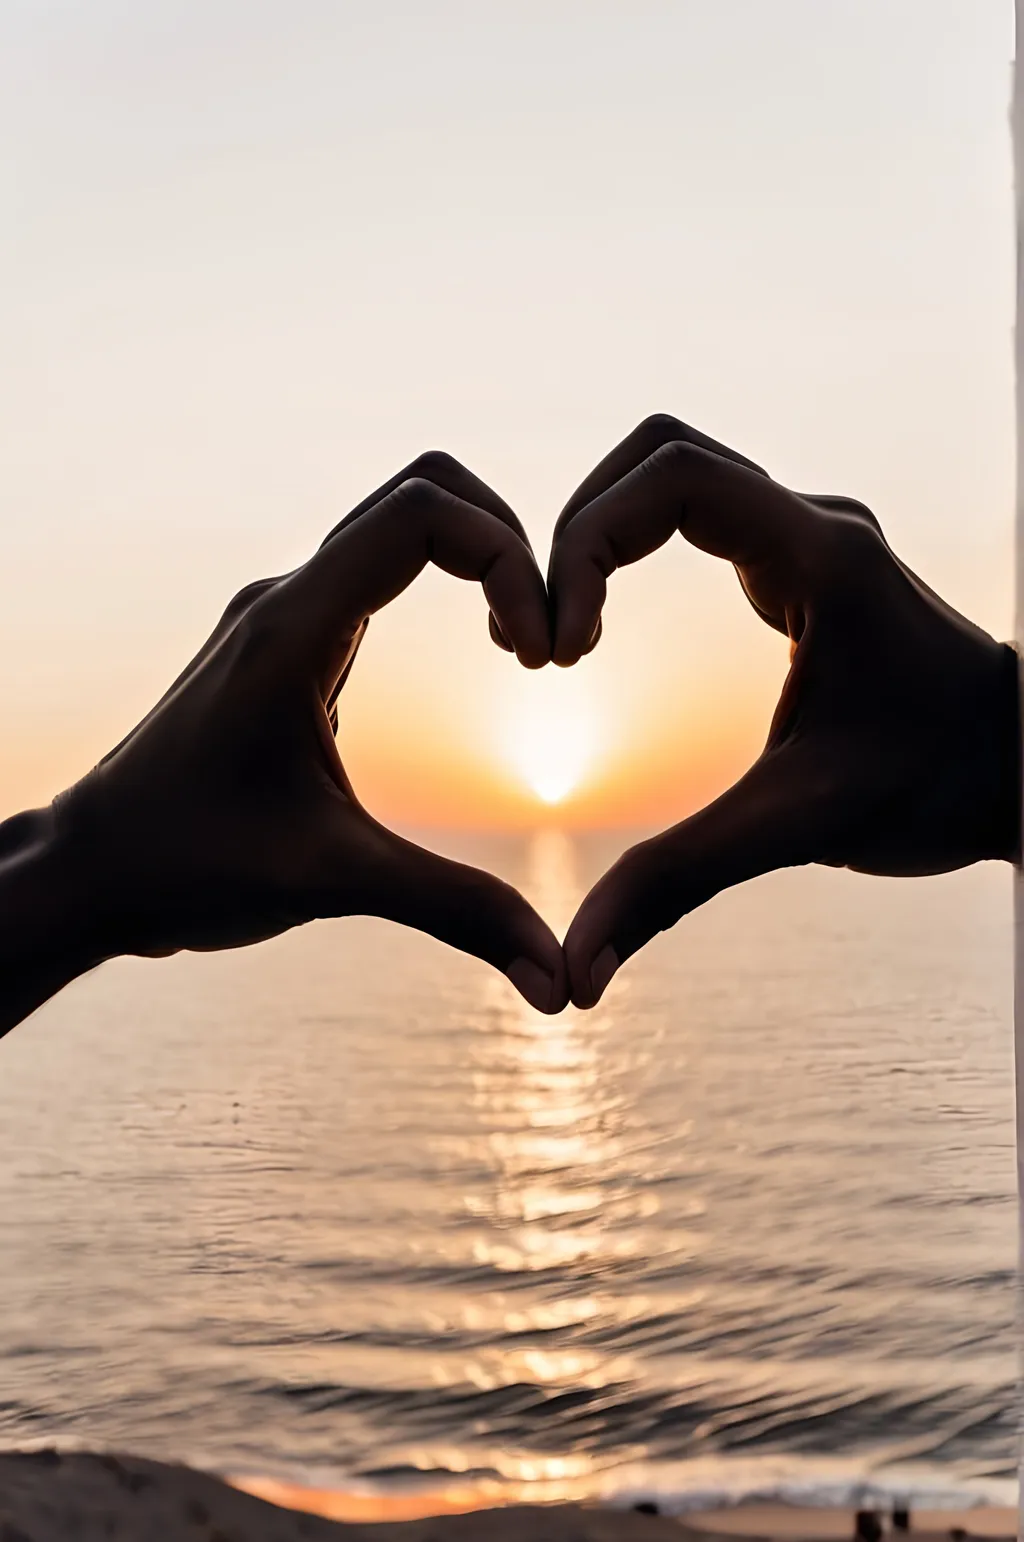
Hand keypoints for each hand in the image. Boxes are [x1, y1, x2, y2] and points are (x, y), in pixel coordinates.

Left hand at [1, 453, 568, 1033]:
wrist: (91, 870)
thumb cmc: (187, 866)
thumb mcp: (332, 883)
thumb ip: (456, 913)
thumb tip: (560, 979)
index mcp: (292, 628)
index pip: (423, 512)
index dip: (507, 559)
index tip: (538, 655)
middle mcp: (285, 599)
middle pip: (422, 490)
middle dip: (507, 542)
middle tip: (542, 641)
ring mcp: (282, 614)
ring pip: (399, 522)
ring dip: (479, 560)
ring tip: (523, 649)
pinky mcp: (285, 644)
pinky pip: (379, 571)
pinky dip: (447, 584)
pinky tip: (481, 653)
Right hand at [549, 415, 1019, 1007]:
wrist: (1017, 770)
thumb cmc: (935, 789)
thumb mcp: (798, 828)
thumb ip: (678, 883)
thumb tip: (578, 970)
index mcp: (819, 558)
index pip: (672, 479)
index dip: (587, 543)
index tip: (562, 652)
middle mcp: (812, 524)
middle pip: (657, 454)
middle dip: (579, 528)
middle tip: (549, 640)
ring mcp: (806, 536)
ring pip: (672, 473)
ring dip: (599, 534)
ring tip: (565, 637)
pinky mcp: (799, 562)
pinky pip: (693, 513)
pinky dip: (628, 550)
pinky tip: (602, 628)